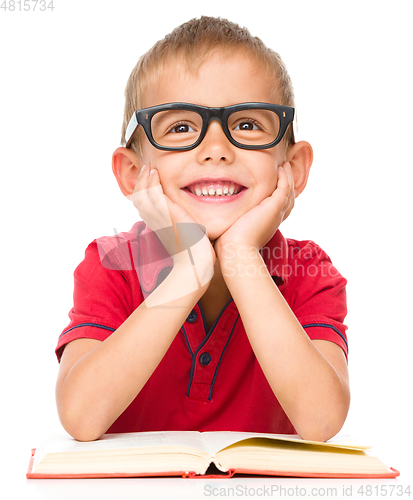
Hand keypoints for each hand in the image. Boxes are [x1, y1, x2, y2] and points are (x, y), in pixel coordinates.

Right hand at [129, 164, 215, 279]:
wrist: (196, 262)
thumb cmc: (195, 254)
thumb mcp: (186, 237)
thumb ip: (183, 227)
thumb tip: (189, 223)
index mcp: (158, 227)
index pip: (143, 207)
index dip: (142, 193)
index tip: (148, 181)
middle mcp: (154, 222)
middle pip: (138, 199)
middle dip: (140, 183)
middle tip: (146, 170)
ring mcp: (158, 218)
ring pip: (141, 195)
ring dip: (144, 179)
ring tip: (149, 168)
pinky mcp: (166, 214)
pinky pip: (152, 194)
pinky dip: (151, 181)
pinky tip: (156, 173)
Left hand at [214, 162, 293, 260]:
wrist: (237, 250)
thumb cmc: (229, 245)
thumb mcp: (231, 230)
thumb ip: (227, 222)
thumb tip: (210, 222)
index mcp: (266, 224)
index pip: (277, 206)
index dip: (278, 194)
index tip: (273, 183)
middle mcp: (275, 218)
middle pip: (288, 198)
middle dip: (287, 184)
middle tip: (284, 170)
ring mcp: (277, 212)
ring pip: (289, 191)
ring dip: (288, 177)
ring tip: (285, 166)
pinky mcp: (275, 207)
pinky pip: (285, 187)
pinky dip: (284, 177)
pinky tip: (280, 168)